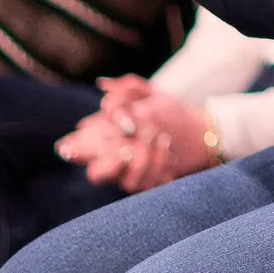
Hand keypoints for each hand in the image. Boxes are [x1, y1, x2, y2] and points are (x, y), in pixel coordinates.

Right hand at [56, 76, 217, 190]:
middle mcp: (115, 164)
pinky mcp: (154, 186)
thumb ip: (128, 88)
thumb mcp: (149, 93)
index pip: (77, 152)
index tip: (84, 139)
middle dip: (113, 158)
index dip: (75, 150)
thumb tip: (104, 84)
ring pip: (128, 183)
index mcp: (104, 140)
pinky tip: (169, 150)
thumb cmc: (165, 111)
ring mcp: (133, 178)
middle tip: (130, 139)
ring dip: (144, 158)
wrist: (197, 129)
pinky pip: (152, 187)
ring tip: (159, 136)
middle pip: (97, 174)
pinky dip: (161, 166)